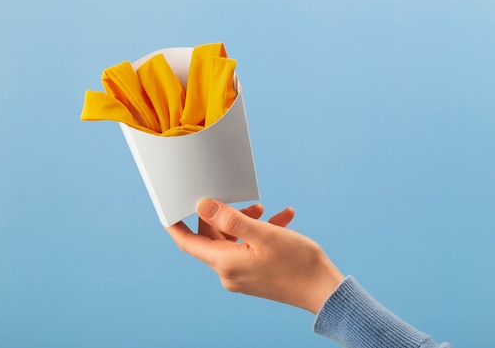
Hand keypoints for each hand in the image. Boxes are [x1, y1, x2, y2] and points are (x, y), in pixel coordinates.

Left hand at [166, 200, 344, 313]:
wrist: (325, 291)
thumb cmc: (297, 264)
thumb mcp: (263, 234)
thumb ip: (231, 220)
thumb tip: (204, 206)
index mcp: (225, 263)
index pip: (188, 243)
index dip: (176, 225)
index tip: (169, 209)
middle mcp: (229, 273)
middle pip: (213, 238)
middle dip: (225, 216)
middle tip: (243, 203)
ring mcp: (242, 276)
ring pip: (234, 240)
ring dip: (247, 222)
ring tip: (266, 210)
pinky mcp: (255, 275)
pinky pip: (250, 248)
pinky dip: (261, 233)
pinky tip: (282, 219)